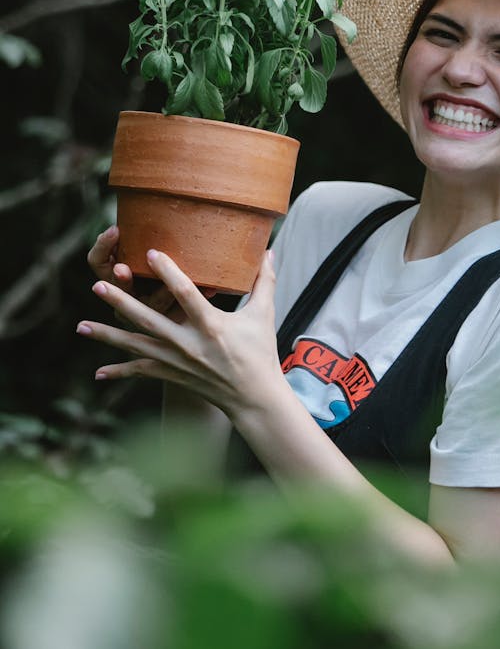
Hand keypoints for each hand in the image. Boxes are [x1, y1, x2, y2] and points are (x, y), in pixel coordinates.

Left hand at [77, 249, 282, 420]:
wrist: (254, 397)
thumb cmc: (260, 352)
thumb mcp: (264, 315)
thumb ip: (264, 282)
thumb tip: (270, 251)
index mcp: (212, 326)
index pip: (186, 294)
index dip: (168, 272)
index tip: (150, 253)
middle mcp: (190, 344)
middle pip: (148, 319)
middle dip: (121, 302)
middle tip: (97, 286)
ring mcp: (178, 362)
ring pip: (136, 346)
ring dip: (108, 336)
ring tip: (81, 326)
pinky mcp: (173, 375)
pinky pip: (142, 373)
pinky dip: (120, 373)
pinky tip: (98, 373)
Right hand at [87, 225, 210, 320]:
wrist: (196, 310)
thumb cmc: (166, 265)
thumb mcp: (152, 249)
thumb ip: (148, 230)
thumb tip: (151, 185)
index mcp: (117, 275)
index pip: (97, 261)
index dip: (103, 246)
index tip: (115, 229)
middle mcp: (126, 297)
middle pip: (116, 287)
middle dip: (120, 278)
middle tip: (121, 268)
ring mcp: (145, 315)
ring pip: (150, 304)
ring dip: (160, 293)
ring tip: (169, 286)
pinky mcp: (170, 323)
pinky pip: (179, 313)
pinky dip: (195, 298)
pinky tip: (212, 289)